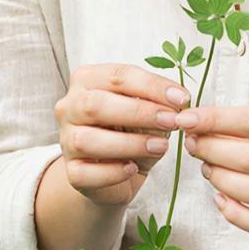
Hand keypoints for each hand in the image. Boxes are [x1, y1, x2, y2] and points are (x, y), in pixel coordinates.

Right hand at [54, 64, 190, 207]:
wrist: (116, 171)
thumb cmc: (131, 130)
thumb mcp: (148, 112)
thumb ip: (157, 104)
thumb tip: (177, 104)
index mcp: (88, 80)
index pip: (118, 76)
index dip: (152, 86)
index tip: (182, 98)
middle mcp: (69, 106)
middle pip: (96, 104)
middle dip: (139, 112)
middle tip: (172, 121)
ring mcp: (66, 140)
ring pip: (87, 140)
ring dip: (130, 143)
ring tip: (160, 147)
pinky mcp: (70, 172)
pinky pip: (85, 173)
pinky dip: (113, 172)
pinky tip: (133, 168)